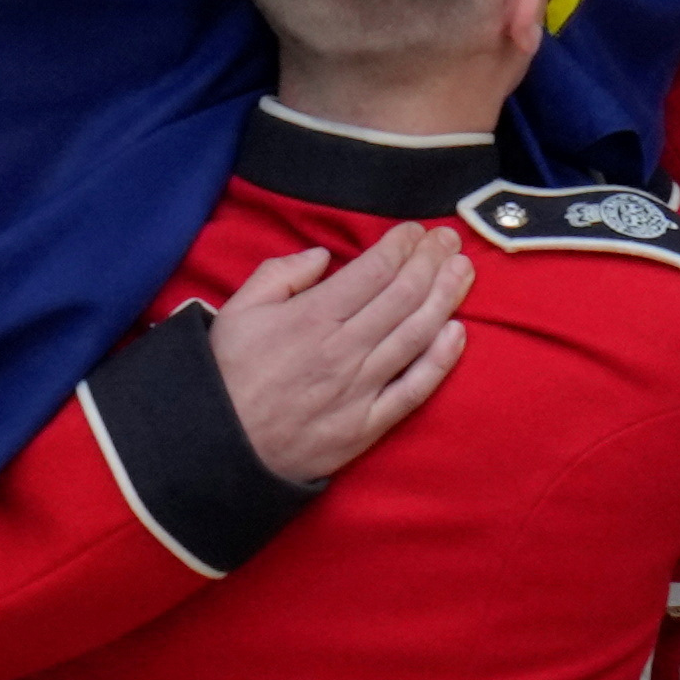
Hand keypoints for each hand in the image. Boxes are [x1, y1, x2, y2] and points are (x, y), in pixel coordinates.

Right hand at [210, 226, 471, 489]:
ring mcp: (360, 389)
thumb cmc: (225, 376)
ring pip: (416, 335)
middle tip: (450, 240)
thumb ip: (279, 273)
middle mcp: (343, 350)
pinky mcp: (367, 426)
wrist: (216, 448)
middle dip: (432, 261)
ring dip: (446, 297)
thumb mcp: (237, 311)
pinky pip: (414, 389)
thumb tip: (322, 256)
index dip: (403, 245)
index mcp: (312, 317)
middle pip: (405, 295)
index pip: (375, 270)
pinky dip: (441, 360)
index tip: (417, 231)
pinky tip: (458, 333)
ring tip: (463, 271)